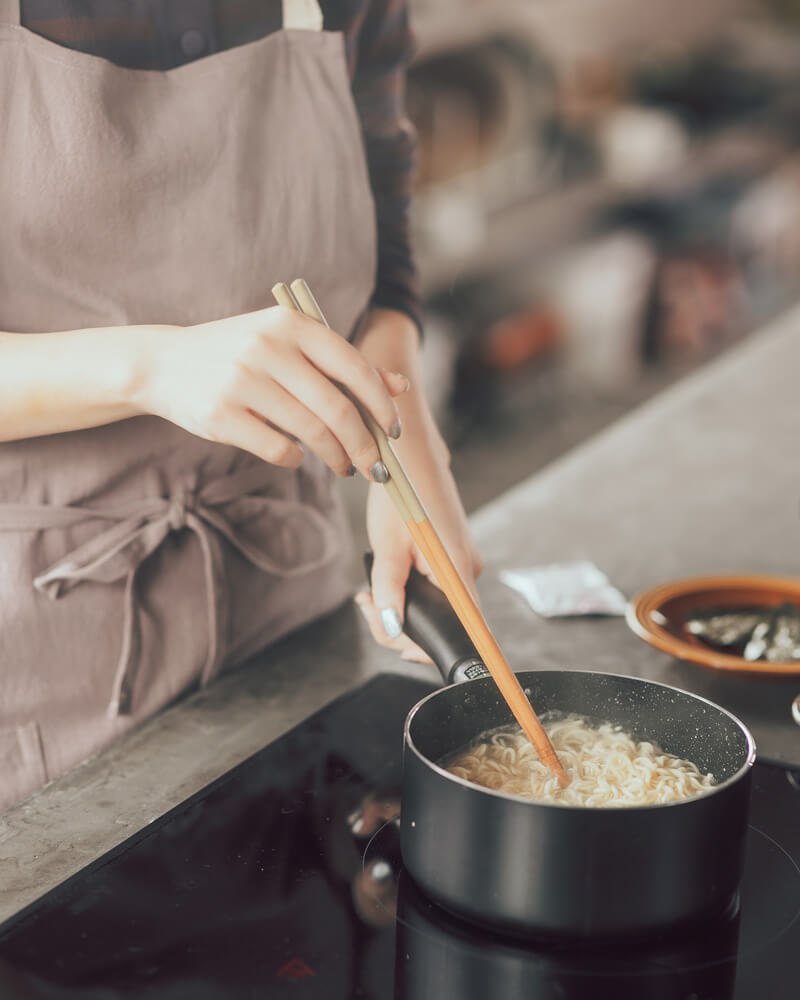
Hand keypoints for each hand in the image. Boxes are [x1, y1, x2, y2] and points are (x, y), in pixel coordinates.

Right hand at [134, 307, 407, 479]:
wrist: (164, 364)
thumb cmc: (240, 354)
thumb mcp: (289, 345)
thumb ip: (342, 363)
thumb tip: (399, 386)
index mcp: (291, 324)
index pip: (354, 367)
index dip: (381, 405)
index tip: (394, 432)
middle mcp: (267, 347)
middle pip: (336, 408)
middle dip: (363, 445)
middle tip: (373, 466)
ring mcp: (241, 380)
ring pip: (311, 432)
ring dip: (336, 457)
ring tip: (342, 466)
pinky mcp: (221, 414)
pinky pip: (278, 449)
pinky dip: (296, 459)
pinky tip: (296, 455)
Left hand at [358, 462, 482, 662]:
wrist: (411, 458)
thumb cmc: (402, 496)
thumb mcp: (387, 547)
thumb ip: (389, 590)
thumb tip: (390, 628)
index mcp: (458, 572)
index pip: (462, 629)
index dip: (433, 646)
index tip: (399, 646)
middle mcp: (467, 572)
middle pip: (442, 619)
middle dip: (400, 622)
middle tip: (367, 607)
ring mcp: (462, 564)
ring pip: (435, 603)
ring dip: (401, 605)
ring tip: (368, 595)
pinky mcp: (452, 558)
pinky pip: (435, 587)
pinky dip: (409, 590)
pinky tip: (385, 582)